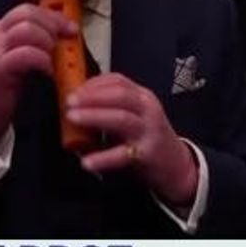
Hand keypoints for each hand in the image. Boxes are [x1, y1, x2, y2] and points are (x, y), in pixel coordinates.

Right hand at [0, 3, 77, 144]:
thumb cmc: (1, 88)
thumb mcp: (17, 60)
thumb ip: (33, 44)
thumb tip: (61, 36)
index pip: (27, 10)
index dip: (52, 16)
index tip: (71, 28)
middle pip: (26, 13)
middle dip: (52, 24)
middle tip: (65, 41)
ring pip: (26, 29)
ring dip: (47, 41)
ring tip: (52, 58)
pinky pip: (25, 54)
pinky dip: (42, 60)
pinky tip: (47, 71)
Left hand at [66, 73, 197, 206]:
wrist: (176, 165)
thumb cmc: (148, 137)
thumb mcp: (135, 115)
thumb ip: (110, 108)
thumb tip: (76, 104)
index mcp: (142, 97)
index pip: (118, 81)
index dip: (93, 83)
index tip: (72, 89)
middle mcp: (148, 109)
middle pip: (119, 95)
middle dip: (91, 96)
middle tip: (69, 102)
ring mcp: (149, 130)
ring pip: (121, 118)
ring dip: (94, 116)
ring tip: (72, 119)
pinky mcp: (147, 153)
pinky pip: (122, 154)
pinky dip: (103, 158)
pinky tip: (87, 161)